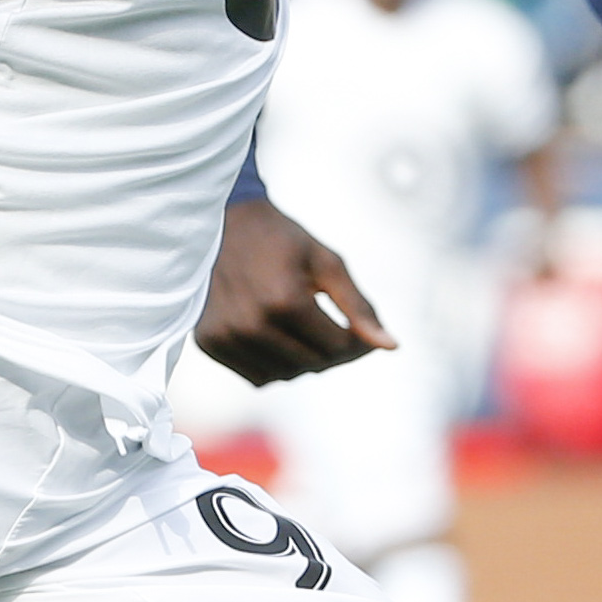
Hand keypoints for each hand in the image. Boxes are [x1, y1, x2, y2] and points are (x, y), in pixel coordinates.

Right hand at [196, 195, 396, 383]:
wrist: (224, 224)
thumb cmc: (284, 241)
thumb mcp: (327, 263)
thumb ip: (359, 307)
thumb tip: (391, 347)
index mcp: (284, 300)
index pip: (338, 347)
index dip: (358, 341)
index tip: (361, 328)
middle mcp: (252, 324)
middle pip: (314, 365)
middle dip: (333, 352)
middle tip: (334, 326)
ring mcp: (226, 337)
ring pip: (286, 376)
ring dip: (304, 361)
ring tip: (303, 328)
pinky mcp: (210, 343)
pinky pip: (258, 377)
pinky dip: (276, 365)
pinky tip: (277, 335)